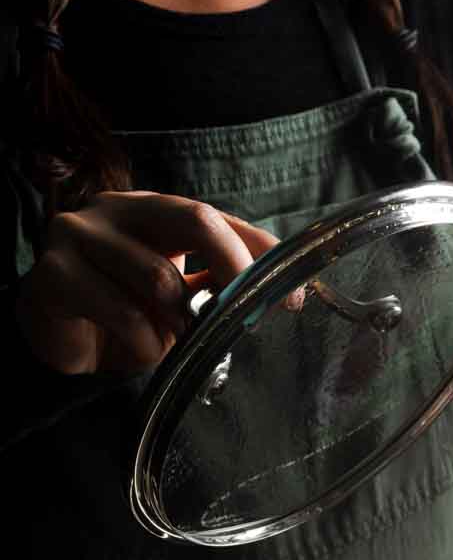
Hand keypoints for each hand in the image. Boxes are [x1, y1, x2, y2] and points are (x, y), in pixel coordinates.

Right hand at [14, 190, 279, 375]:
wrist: (59, 336)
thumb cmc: (123, 313)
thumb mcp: (179, 299)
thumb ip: (217, 286)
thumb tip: (280, 296)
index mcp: (152, 211)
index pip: (217, 216)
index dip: (259, 250)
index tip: (292, 294)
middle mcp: (116, 210)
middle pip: (194, 218)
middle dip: (236, 265)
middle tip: (252, 311)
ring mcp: (79, 235)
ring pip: (158, 276)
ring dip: (179, 321)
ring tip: (172, 339)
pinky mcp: (54, 273)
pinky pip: (121, 311)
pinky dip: (143, 341)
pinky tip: (137, 349)